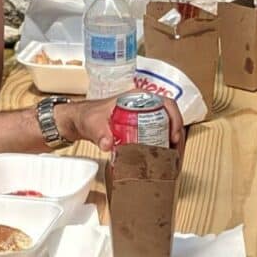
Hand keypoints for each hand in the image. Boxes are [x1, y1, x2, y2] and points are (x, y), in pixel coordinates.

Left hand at [62, 95, 187, 150]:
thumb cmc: (87, 116)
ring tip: (173, 159)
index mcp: (138, 97)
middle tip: (176, 154)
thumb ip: (100, 133)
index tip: (173, 136)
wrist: (79, 121)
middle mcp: (145, 105)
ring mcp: (144, 116)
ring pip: (167, 126)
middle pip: (170, 117)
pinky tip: (163, 158)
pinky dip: (163, 145)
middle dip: (177, 135)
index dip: (175, 118)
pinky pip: (158, 134)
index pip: (166, 103)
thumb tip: (108, 144)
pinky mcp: (140, 127)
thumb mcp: (93, 123)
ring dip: (173, 142)